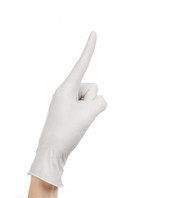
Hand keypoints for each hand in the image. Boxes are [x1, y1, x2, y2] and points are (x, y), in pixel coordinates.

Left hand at [28, 32, 106, 186]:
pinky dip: (88, 115)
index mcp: (66, 88)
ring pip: (92, 98)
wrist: (52, 153)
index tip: (94, 33)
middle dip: (92, 101)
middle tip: (78, 117)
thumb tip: (100, 101)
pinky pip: (88, 106)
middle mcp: (66, 91)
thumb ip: (100, 101)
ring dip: (90, 110)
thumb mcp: (88, 115)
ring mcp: (69, 101)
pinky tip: (77, 125)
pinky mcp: (71, 110)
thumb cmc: (66, 133)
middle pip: (93, 87)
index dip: (89, 48)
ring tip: (76, 122)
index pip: (81, 64)